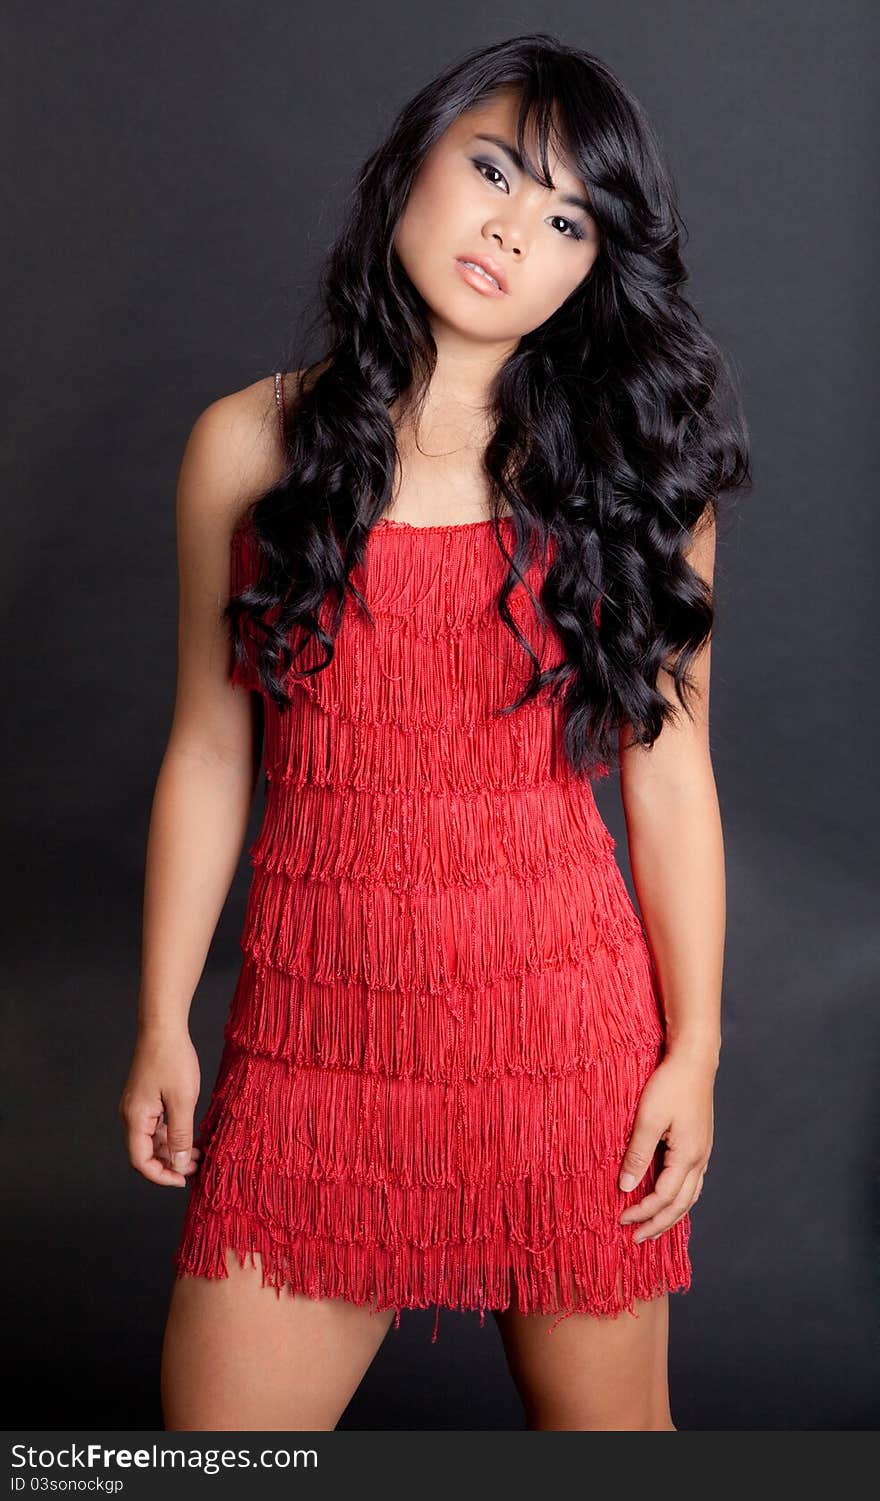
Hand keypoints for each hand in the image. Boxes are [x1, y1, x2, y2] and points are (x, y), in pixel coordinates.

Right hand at [118, 1027, 202, 1187]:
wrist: (163, 1027)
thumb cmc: (173, 1058)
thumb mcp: (183, 1100)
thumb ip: (180, 1135)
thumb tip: (180, 1164)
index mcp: (135, 1118)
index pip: (141, 1162)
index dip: (161, 1176)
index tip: (183, 1180)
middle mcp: (131, 1115)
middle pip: (146, 1153)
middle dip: (170, 1165)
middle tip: (197, 1168)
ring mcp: (138, 1107)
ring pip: (152, 1140)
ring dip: (173, 1150)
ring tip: (198, 1154)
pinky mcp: (146, 1099)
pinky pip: (156, 1126)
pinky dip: (171, 1135)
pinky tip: (189, 1136)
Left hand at [618, 1049, 715, 1241]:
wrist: (695, 1060)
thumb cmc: (670, 1084)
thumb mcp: (648, 1118)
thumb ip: (637, 1154)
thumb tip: (626, 1187)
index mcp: (688, 1156)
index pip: (664, 1197)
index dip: (643, 1212)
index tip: (621, 1220)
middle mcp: (700, 1159)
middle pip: (681, 1205)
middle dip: (658, 1224)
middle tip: (636, 1239)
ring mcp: (703, 1153)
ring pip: (690, 1197)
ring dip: (670, 1216)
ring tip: (652, 1229)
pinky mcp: (699, 1144)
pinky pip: (692, 1183)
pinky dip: (679, 1199)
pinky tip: (668, 1200)